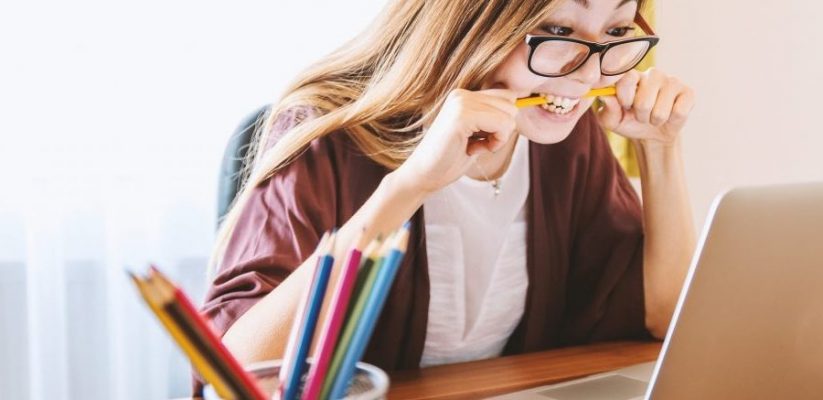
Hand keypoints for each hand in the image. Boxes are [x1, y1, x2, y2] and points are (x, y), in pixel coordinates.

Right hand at [394, 88, 517, 193]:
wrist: (424, 175)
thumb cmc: (450, 159)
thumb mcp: (477, 134)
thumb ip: (493, 117)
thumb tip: (520, 105)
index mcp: (464, 96)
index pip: (507, 97)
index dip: (503, 122)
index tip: (481, 139)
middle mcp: (462, 94)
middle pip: (511, 104)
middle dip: (501, 130)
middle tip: (477, 144)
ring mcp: (461, 103)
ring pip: (509, 115)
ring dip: (498, 138)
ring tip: (473, 146)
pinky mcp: (462, 116)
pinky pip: (502, 125)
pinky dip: (495, 143)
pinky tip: (472, 150)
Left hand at [595, 68, 694, 145]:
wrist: (652, 135)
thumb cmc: (629, 122)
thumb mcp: (612, 120)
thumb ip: (607, 109)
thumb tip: (605, 97)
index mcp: (632, 75)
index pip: (626, 80)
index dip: (624, 99)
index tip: (625, 106)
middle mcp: (653, 74)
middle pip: (644, 102)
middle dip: (641, 116)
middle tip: (642, 115)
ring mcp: (672, 81)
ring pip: (661, 111)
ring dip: (655, 120)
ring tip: (655, 116)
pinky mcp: (688, 93)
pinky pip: (679, 112)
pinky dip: (672, 121)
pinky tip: (670, 115)